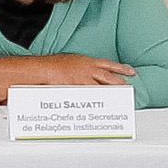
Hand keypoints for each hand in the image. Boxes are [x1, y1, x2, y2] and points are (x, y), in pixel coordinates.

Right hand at [0, 53, 135, 103]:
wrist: (35, 69)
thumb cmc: (45, 68)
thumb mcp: (63, 64)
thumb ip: (73, 70)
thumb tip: (77, 76)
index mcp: (84, 61)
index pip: (107, 64)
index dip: (120, 68)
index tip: (131, 71)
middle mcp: (86, 68)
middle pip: (110, 76)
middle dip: (121, 82)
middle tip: (131, 88)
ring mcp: (83, 79)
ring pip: (104, 86)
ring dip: (114, 92)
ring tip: (124, 99)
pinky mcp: (78, 88)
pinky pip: (93, 96)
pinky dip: (101, 101)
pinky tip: (108, 106)